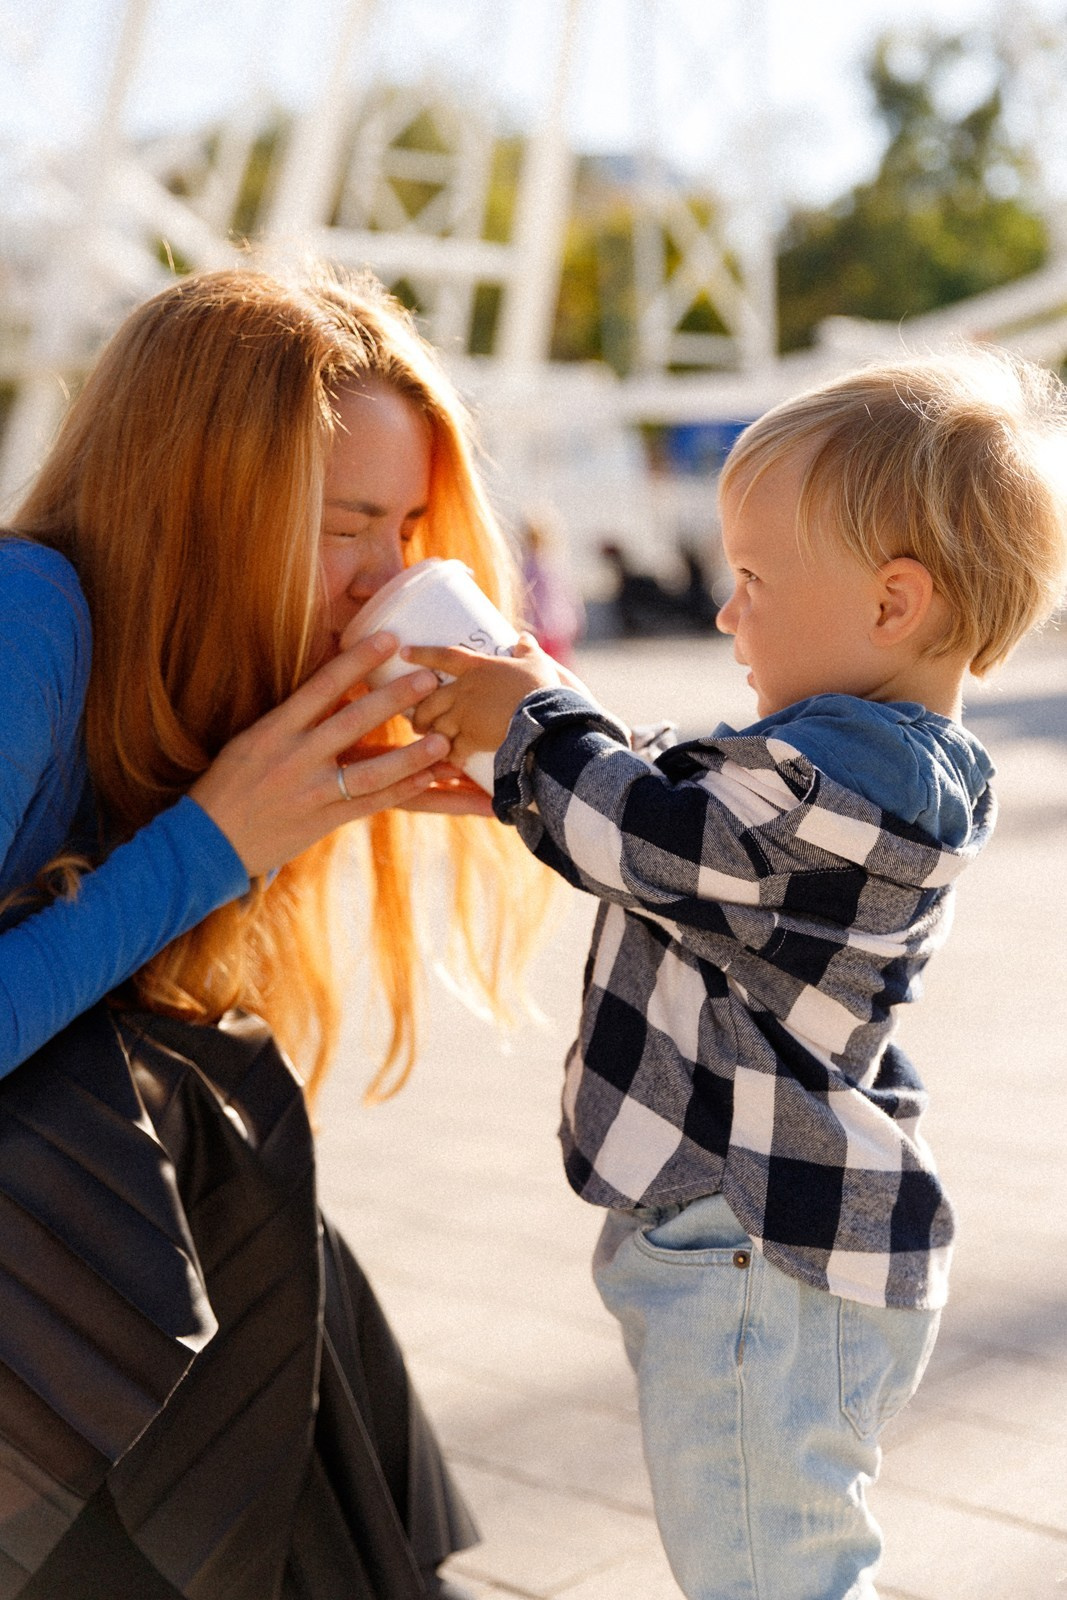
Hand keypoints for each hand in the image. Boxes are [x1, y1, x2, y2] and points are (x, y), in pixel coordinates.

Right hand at [189, 632, 451, 876]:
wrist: (208, 844)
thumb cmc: (230, 784)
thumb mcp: (252, 741)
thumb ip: (292, 719)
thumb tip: (332, 685)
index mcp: (273, 729)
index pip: (321, 686)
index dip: (356, 660)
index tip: (388, 638)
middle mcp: (294, 757)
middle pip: (352, 722)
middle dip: (394, 698)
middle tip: (430, 678)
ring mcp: (310, 792)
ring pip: (370, 770)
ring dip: (411, 755)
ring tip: (443, 738)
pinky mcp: (322, 821)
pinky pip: (370, 803)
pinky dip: (401, 790)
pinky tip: (427, 779)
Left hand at [404, 634, 561, 772]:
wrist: (546, 718)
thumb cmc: (541, 687)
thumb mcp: (536, 663)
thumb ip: (527, 650)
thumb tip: (523, 637)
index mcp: (477, 668)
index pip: (443, 656)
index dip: (422, 654)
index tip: (403, 653)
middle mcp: (464, 690)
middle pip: (430, 699)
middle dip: (419, 710)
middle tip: (415, 719)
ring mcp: (465, 716)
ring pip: (436, 725)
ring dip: (430, 733)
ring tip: (428, 741)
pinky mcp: (471, 739)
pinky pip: (453, 750)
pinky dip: (450, 756)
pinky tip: (451, 761)